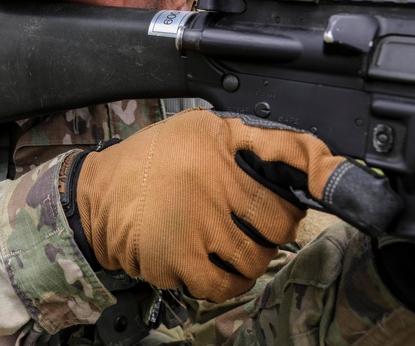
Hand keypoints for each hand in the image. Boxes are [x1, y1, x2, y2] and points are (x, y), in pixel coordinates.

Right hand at [73, 108, 400, 301]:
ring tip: (231, 243)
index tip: (290, 200)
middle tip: (254, 222)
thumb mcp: (203, 127)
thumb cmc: (151, 158)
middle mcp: (212, 191)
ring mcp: (196, 230)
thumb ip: (260, 138)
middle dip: (272, 229)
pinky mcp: (178, 263)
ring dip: (250, 257)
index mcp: (221, 154)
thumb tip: (317, 156)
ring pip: (255, 260)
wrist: (97, 193)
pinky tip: (215, 265)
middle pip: (277, 228)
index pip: (290, 179)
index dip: (295, 195)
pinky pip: (224, 287)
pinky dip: (226, 282)